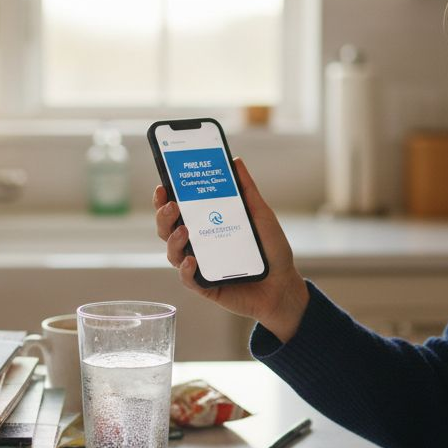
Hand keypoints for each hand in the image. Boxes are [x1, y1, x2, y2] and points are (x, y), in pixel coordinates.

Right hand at [153, 158, 308, 341]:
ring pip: (172, 252)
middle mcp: (197, 244)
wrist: (284, 285)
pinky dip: (186, 269)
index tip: (163, 185)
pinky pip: (187, 279)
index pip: (178, 209)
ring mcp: (199, 265)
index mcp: (205, 224)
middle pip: (167, 229)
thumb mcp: (260, 215)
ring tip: (184, 230)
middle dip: (163, 215)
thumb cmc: (271, 250)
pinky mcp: (204, 286)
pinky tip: (192, 261)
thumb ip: (247, 190)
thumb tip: (234, 161)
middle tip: (172, 205)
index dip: (165, 198)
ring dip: (173, 240)